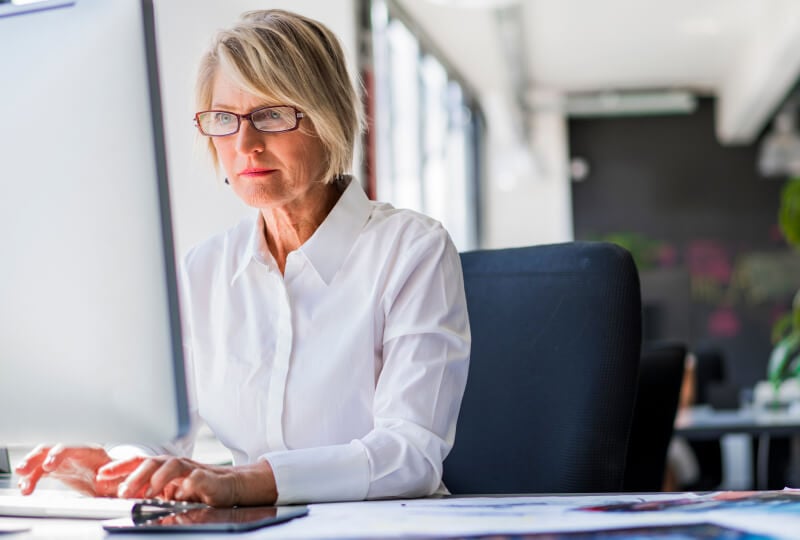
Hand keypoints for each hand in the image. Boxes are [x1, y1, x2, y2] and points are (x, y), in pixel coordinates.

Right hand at [15, 445, 116, 496]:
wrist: (115, 479)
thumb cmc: (118, 477)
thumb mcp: (118, 481)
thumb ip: (112, 482)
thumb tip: (103, 483)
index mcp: (93, 452)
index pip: (74, 447)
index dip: (59, 454)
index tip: (48, 465)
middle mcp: (76, 452)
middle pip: (53, 449)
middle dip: (37, 458)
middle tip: (24, 469)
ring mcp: (65, 459)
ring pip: (43, 459)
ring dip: (30, 469)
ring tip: (22, 484)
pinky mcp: (58, 469)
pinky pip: (41, 471)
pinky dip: (31, 478)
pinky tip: (25, 486)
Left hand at [98, 456, 276, 506]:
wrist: (234, 485)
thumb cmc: (202, 488)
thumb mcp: (172, 491)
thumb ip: (153, 491)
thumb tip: (128, 496)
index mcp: (166, 467)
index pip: (140, 462)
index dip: (121, 467)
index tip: (102, 476)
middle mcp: (178, 466)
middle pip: (154, 462)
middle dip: (136, 475)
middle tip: (124, 492)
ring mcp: (194, 471)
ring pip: (174, 465)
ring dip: (160, 477)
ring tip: (150, 492)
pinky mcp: (211, 480)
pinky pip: (199, 478)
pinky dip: (190, 483)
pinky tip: (182, 492)